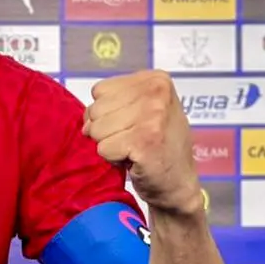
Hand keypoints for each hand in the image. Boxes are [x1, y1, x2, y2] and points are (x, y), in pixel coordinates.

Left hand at [83, 70, 202, 215]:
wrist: (179, 184)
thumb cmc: (158, 145)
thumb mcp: (142, 110)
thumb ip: (112, 102)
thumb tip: (85, 122)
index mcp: (156, 79)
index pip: (99, 90)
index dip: (106, 112)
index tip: (130, 124)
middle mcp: (157, 92)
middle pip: (95, 110)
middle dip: (106, 130)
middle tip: (132, 140)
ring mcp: (152, 116)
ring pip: (96, 129)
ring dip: (109, 145)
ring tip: (133, 149)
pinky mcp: (144, 141)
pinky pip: (103, 149)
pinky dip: (113, 159)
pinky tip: (134, 159)